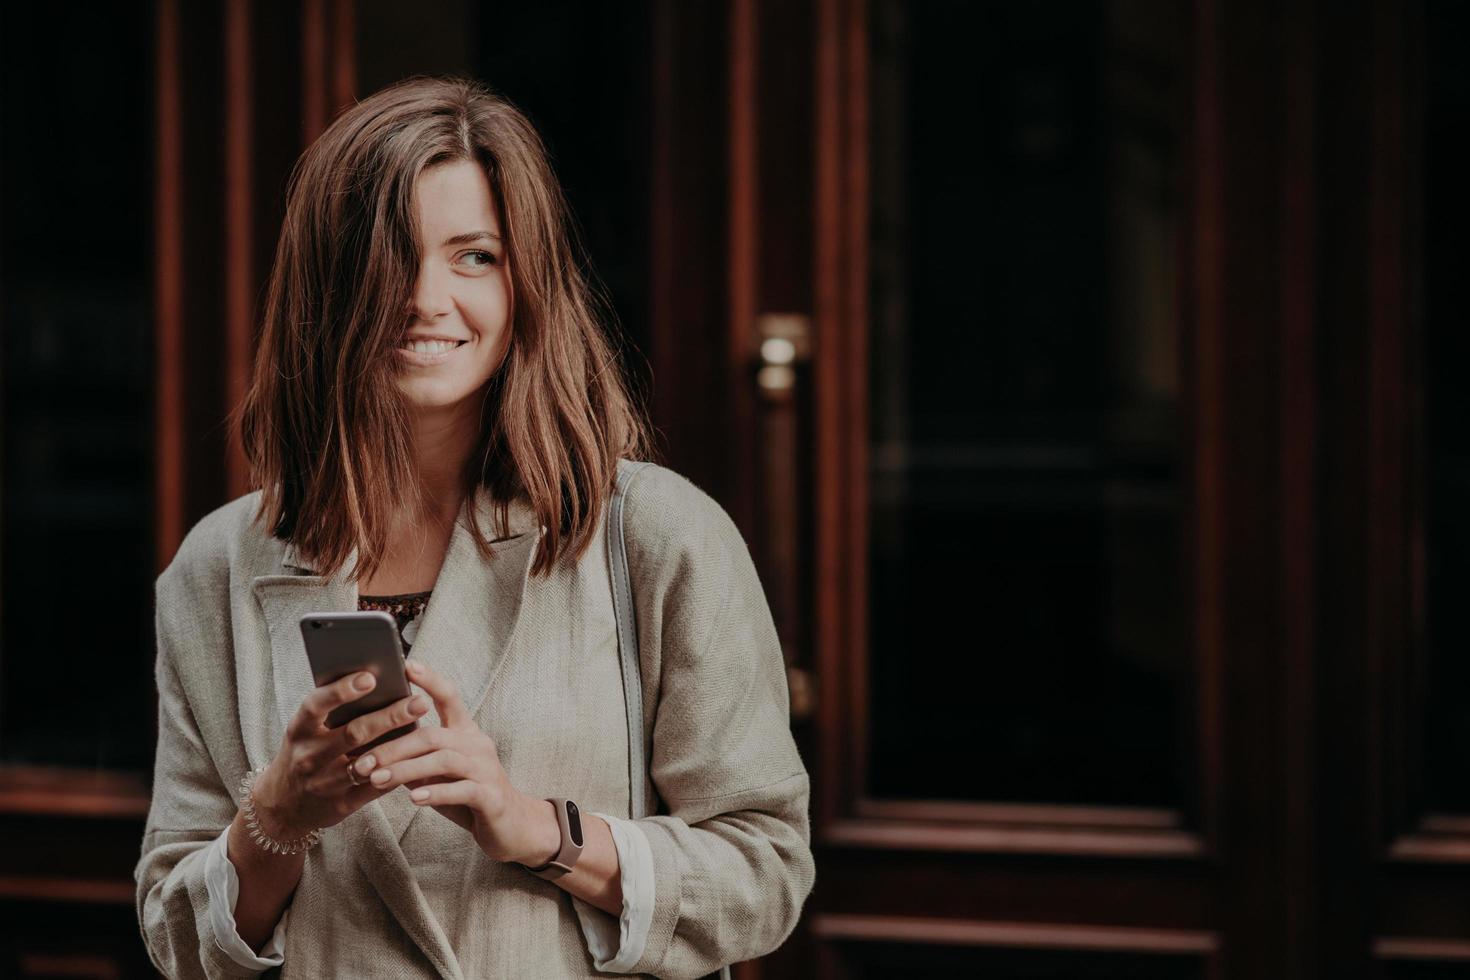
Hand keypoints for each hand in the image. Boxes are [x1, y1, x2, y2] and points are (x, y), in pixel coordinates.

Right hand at [252, 671, 431, 839]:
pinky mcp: (340, 805)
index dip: (341, 691)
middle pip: (353, 734)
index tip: (370, 677)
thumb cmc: (304, 751)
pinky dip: (398, 773)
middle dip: (389, 717)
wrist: (283, 804)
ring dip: (398, 747)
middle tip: (419, 702)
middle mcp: (309, 756)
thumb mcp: (306, 729)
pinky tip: (419, 759)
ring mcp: (324, 783)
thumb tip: (374, 677)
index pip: (316, 705)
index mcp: (299, 730)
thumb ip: (331, 709)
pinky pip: (375, 789)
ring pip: (367, 764)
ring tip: (427, 730)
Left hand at [351, 659, 556, 865]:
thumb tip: (370, 748)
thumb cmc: (466, 793)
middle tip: (361, 762)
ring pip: (443, 761)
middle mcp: (477, 744)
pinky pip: (461, 790)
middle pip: (432, 736)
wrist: (510, 826)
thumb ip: (416, 756)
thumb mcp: (440, 771)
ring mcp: (486, 769)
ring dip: (405, 770)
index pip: (449, 697)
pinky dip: (436, 792)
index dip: (430, 680)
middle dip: (393, 748)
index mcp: (465, 732)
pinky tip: (414, 798)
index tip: (407, 665)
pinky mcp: (491, 796)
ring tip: (377, 779)